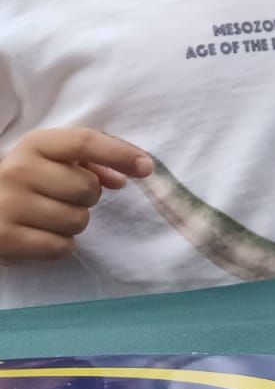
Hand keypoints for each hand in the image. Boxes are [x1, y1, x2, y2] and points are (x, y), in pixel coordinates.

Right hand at [0, 128, 152, 263]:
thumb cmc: (25, 183)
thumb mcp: (49, 161)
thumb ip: (89, 162)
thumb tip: (125, 176)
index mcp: (34, 145)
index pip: (84, 142)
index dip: (120, 154)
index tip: (146, 168)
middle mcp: (18, 170)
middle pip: (88, 188)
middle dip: (87, 197)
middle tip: (63, 197)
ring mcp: (8, 205)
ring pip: (78, 221)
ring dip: (73, 223)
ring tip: (47, 217)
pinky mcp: (6, 238)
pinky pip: (62, 247)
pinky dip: (59, 246)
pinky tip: (39, 236)